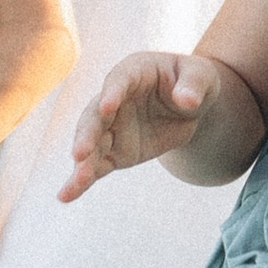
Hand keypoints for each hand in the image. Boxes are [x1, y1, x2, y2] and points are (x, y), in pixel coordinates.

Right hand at [60, 51, 221, 200]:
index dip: (112, 93)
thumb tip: (187, 101)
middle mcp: (113, 99)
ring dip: (82, 163)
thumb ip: (192, 86)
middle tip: (80, 152)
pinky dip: (82, 181)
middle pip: (95, 116)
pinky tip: (66, 195)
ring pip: (92, 145)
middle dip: (87, 134)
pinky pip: (97, 166)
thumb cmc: (193, 81)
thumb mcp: (201, 77)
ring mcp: (111, 127)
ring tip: (75, 183)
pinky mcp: (116, 151)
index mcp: (132, 72)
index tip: (107, 107)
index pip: (118, 81)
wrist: (191, 104)